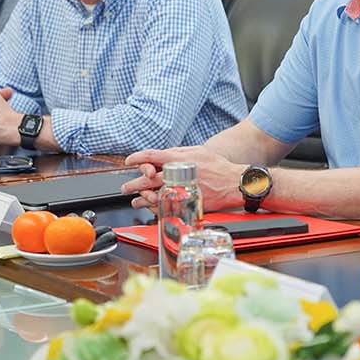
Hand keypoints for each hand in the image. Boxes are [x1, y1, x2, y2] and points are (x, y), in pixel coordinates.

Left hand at [124, 147, 243, 210]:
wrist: (233, 183)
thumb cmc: (218, 167)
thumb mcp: (197, 151)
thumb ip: (178, 152)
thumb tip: (162, 155)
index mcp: (178, 160)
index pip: (150, 156)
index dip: (136, 158)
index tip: (129, 161)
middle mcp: (176, 175)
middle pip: (146, 179)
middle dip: (133, 184)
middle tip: (126, 187)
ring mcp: (179, 191)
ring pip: (152, 196)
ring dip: (140, 199)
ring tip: (135, 201)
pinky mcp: (184, 203)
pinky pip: (165, 207)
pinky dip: (155, 208)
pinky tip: (151, 207)